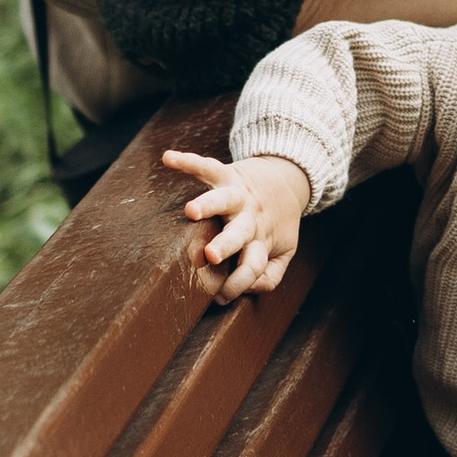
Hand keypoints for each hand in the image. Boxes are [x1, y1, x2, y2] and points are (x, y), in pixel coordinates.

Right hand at [164, 148, 311, 301]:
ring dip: (208, 204)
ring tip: (191, 210)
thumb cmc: (277, 223)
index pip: (253, 266)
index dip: (239, 283)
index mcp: (262, 239)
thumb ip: (270, 275)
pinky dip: (188, 161)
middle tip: (212, 255)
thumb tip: (249, 289)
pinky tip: (168, 158)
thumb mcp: (284, 251)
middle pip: (239, 234)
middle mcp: (250, 218)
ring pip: (224, 199)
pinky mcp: (228, 174)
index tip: (221, 298)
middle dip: (225, 244)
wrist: (287, 179)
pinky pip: (208, 166)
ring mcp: (239, 195)